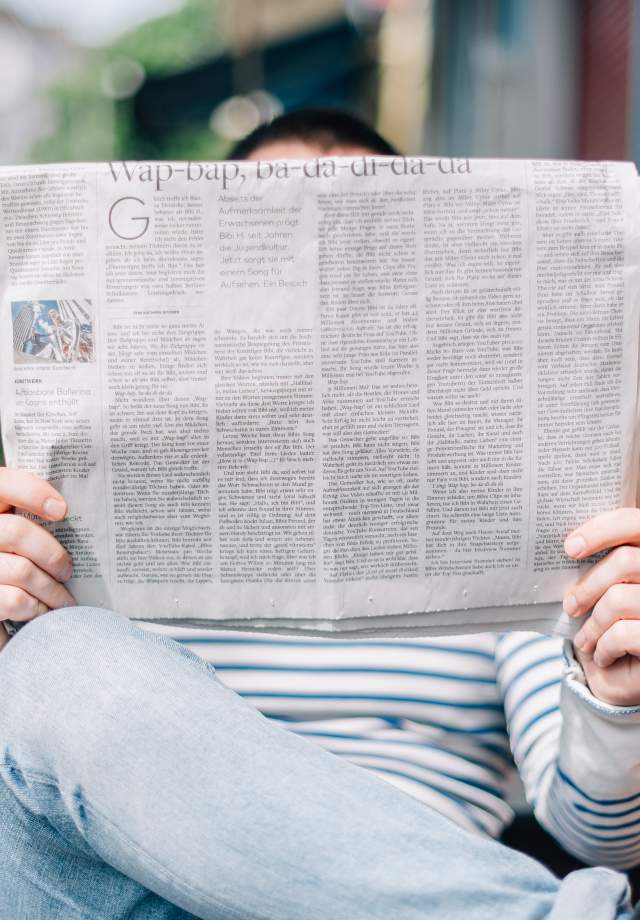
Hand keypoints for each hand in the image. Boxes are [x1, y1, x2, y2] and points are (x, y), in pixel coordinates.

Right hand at [0, 469, 74, 644]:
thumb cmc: (10, 560)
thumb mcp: (16, 535)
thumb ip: (31, 521)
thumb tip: (66, 514)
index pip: (3, 484)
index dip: (32, 492)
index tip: (61, 510)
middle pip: (16, 532)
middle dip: (52, 553)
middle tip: (67, 570)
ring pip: (22, 570)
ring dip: (52, 589)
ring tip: (63, 598)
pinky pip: (15, 600)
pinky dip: (36, 607)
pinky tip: (42, 610)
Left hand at [563, 508, 639, 705]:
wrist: (632, 676)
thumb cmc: (620, 624)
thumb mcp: (611, 590)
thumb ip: (605, 564)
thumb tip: (568, 544)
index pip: (634, 522)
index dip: (601, 530)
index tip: (570, 548)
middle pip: (624, 561)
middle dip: (588, 585)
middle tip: (570, 605)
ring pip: (619, 599)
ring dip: (593, 624)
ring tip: (585, 639)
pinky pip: (622, 633)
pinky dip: (604, 647)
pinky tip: (603, 655)